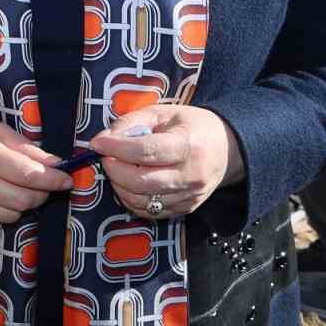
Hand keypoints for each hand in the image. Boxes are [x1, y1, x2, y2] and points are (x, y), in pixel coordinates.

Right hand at [0, 110, 73, 224]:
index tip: (67, 179)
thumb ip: (24, 147)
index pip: (27, 175)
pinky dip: (5, 211)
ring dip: (23, 204)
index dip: (52, 179)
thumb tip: (55, 164)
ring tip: (18, 187)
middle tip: (43, 183)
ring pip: (11, 215)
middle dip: (41, 194)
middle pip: (23, 200)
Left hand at [90, 105, 244, 219]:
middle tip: (105, 157)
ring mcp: (190, 196)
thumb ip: (131, 122)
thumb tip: (104, 139)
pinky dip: (132, 200)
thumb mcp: (162, 112)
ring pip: (143, 202)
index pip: (147, 151)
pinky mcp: (186, 209)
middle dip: (114, 170)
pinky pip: (151, 212)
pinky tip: (128, 184)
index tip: (98, 144)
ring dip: (120, 187)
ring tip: (116, 169)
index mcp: (188, 145)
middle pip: (142, 182)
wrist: (227, 149)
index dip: (117, 148)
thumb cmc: (191, 126)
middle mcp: (191, 175)